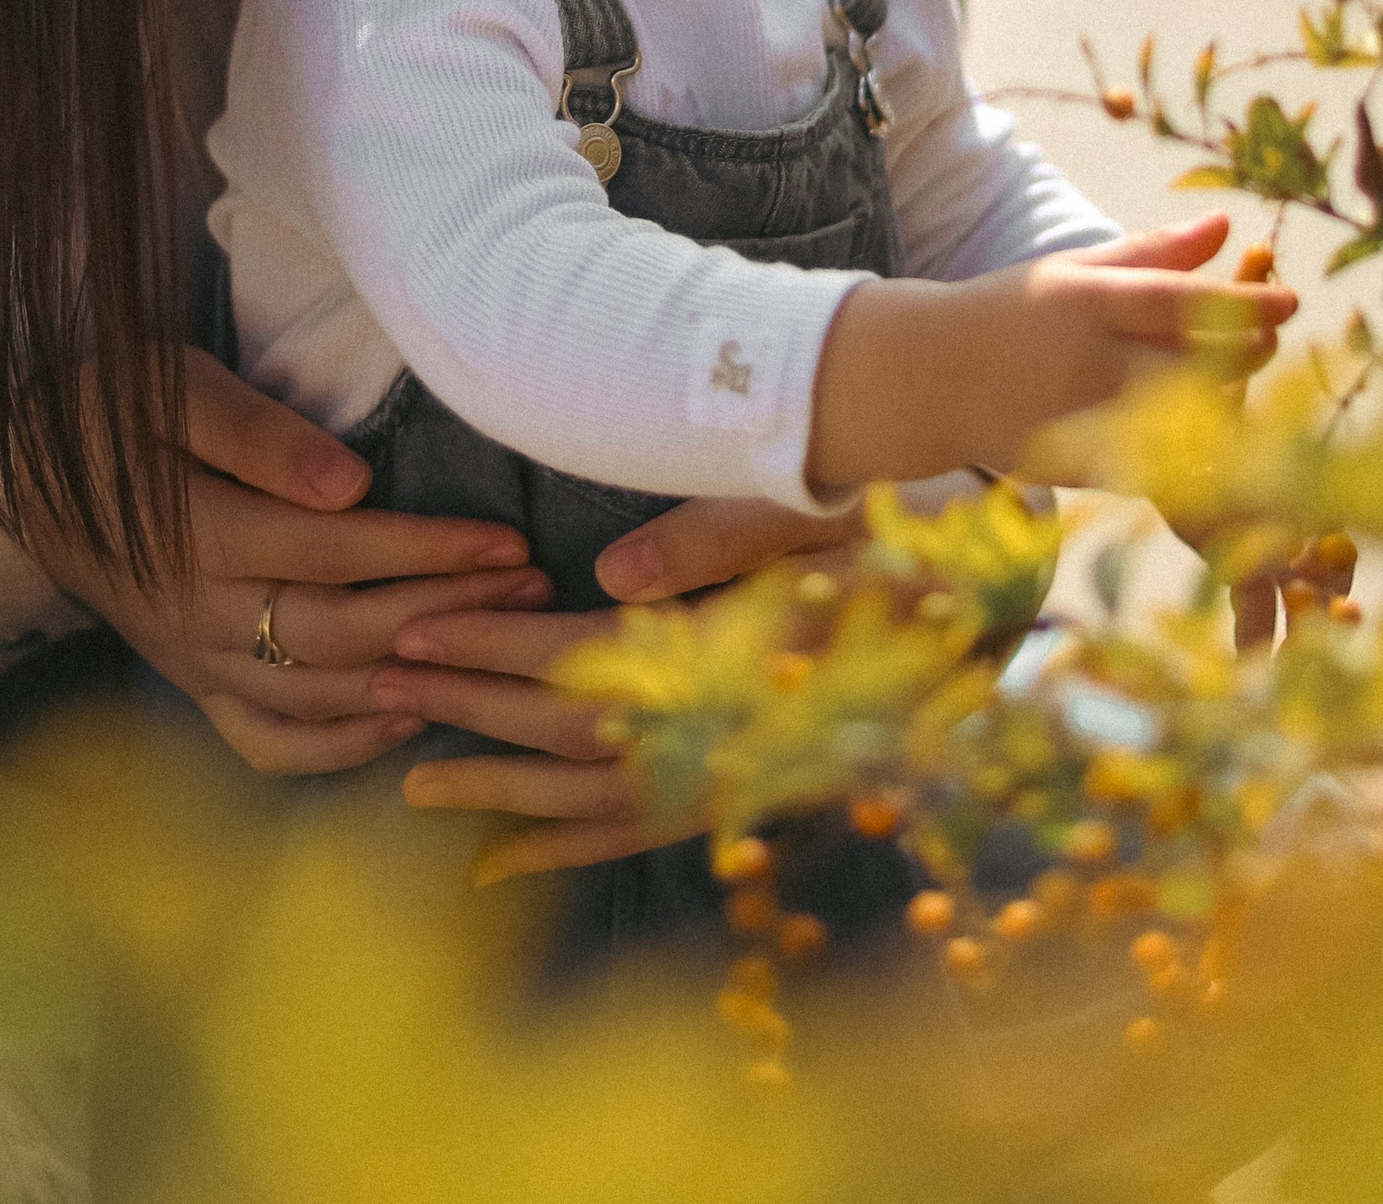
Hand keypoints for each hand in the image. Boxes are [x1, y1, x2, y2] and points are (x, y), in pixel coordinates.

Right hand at [52, 352, 552, 775]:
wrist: (20, 478)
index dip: (424, 551)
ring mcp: (195, 660)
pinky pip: (267, 741)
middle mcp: (199, 612)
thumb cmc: (109, 411)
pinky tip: (405, 720)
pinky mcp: (192, 685)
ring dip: (414, 678)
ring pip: (318, 693)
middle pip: (341, 632)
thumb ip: (253, 431)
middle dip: (444, 613)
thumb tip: (347, 483)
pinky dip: (338, 746)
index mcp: (196, 532)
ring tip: (497, 650)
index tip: (503, 542)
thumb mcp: (168, 386)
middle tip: (530, 592)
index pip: (332, 550)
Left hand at [373, 499, 869, 878]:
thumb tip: (608, 575)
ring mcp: (737, 773)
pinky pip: (645, 837)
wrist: (1004, 616)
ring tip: (411, 783)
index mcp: (735, 653)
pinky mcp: (750, 796)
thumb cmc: (908, 542)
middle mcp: (727, 728)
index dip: (492, 644)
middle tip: (378, 688)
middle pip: (567, 729)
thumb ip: (717, 545)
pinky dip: (571, 851)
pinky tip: (504, 863)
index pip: (582, 655)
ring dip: (499, 790)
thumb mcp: (821, 519)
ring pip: (595, 797)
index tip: (413, 632)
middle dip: (469, 709)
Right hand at [808, 212, 1295, 489]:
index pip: (1184, 303)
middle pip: (1200, 365)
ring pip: (1190, 420)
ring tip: (1232, 378)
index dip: (1247, 305)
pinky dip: (1193, 452)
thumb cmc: (1014, 313)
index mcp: (1087, 303)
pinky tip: (1202, 430)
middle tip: (1265, 338)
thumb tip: (1228, 227)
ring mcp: (1087, 420)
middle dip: (1249, 352)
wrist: (931, 378)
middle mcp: (1090, 362)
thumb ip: (1153, 252)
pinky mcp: (1084, 468)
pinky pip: (1161, 467)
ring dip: (1228, 401)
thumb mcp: (1074, 270)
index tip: (1290, 301)